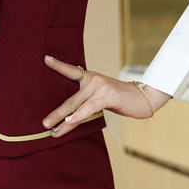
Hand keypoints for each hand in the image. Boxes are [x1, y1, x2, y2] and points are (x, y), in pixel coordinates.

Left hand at [41, 55, 170, 136]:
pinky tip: (69, 121)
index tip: (45, 59)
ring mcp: (100, 87)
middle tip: (43, 123)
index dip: (58, 66)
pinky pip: (90, 108)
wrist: (145, 98)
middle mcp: (93, 80)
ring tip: (51, 130)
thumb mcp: (102, 97)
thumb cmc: (121, 100)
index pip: (71, 71)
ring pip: (76, 106)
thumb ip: (87, 102)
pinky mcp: (108, 96)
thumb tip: (69, 117)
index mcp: (90, 78)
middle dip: (55, 113)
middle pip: (70, 99)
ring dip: (62, 120)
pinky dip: (79, 116)